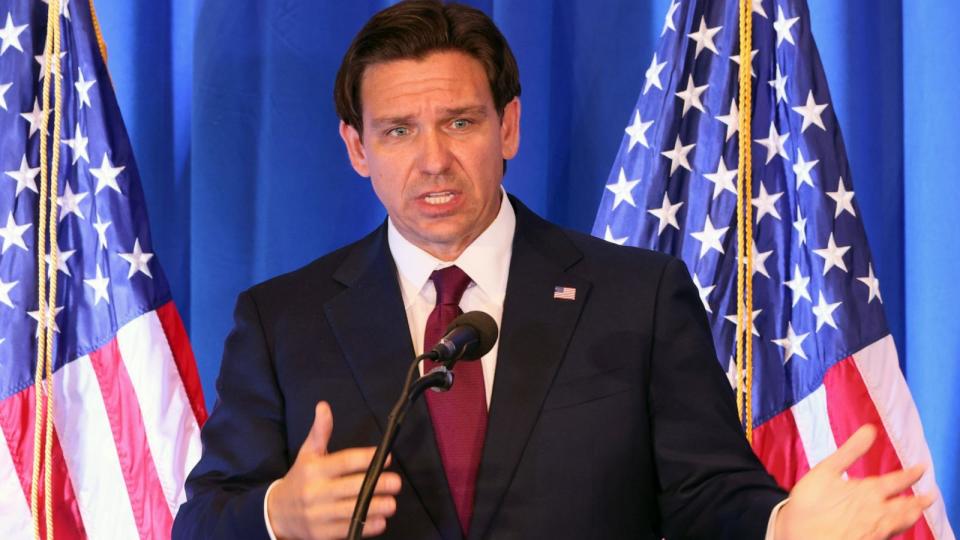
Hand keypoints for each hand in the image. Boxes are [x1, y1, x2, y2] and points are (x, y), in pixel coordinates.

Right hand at [266, 401, 401, 538]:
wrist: (277, 513)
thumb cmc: (300, 479)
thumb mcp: (307, 454)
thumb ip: (320, 432)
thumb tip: (324, 406)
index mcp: (314, 469)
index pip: (344, 462)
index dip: (366, 459)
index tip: (386, 457)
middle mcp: (316, 492)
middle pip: (352, 488)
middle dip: (377, 485)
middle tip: (396, 482)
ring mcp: (318, 515)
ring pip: (352, 511)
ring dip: (376, 508)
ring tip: (392, 503)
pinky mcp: (322, 534)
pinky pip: (348, 530)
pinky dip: (366, 527)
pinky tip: (380, 521)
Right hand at [776, 424, 934, 539]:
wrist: (802, 536)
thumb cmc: (810, 503)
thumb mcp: (826, 470)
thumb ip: (851, 450)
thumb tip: (870, 429)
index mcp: (869, 490)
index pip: (899, 480)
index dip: (913, 473)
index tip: (922, 468)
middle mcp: (879, 510)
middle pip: (907, 504)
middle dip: (920, 499)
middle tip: (931, 494)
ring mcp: (877, 529)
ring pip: (903, 521)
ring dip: (914, 513)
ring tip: (920, 509)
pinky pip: (893, 533)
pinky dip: (901, 526)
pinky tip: (898, 525)